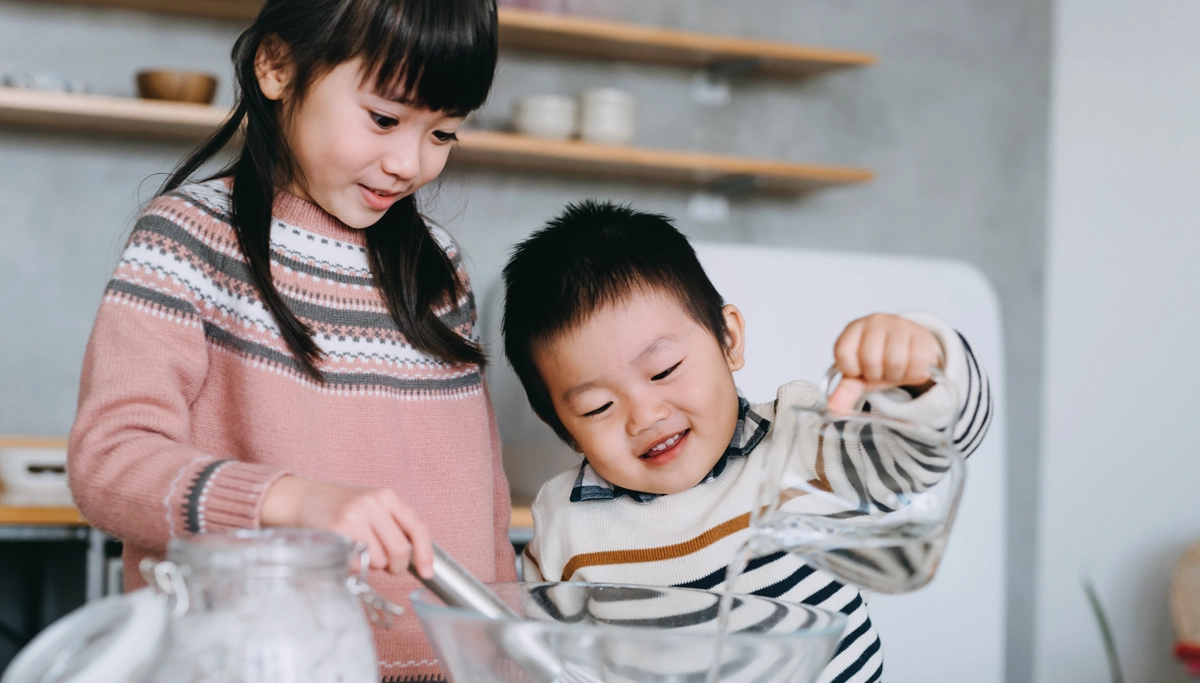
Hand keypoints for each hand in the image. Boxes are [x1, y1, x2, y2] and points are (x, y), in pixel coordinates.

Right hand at [260, 476, 433, 577]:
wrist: (301, 498)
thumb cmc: (340, 508)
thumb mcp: (371, 507)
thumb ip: (392, 525)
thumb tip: (415, 558)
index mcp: (387, 496)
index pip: (417, 527)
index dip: (425, 553)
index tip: (427, 572)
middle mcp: (373, 503)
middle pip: (400, 549)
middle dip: (396, 567)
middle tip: (387, 567)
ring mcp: (354, 516)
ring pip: (379, 559)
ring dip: (372, 566)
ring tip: (360, 552)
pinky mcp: (336, 531)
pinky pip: (357, 562)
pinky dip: (355, 567)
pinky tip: (347, 554)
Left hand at [828, 313, 942, 412]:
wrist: (911, 349)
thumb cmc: (881, 361)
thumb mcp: (860, 376)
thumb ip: (845, 391)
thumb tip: (833, 409)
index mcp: (853, 330)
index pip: (843, 354)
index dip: (853, 370)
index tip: (860, 370)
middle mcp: (874, 322)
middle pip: (870, 359)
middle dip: (877, 375)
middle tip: (881, 371)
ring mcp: (899, 325)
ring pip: (895, 361)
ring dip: (896, 375)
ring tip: (896, 370)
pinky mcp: (921, 334)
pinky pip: (917, 362)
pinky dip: (914, 374)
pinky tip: (910, 367)